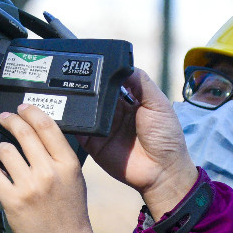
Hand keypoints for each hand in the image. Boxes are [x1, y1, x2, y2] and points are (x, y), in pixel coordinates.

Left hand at [0, 105, 103, 232]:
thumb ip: (59, 157)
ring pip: (4, 151)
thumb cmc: (71, 215)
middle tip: (3, 118)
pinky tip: (1, 180)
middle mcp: (49, 172)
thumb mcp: (75, 180)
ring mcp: (30, 186)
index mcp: (68, 164)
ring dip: (1, 150)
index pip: (47, 126)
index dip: (31, 112)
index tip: (21, 108)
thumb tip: (38, 134)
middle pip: (23, 133)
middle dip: (9, 120)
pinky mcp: (12, 201)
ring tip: (4, 158)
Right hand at [81, 69, 197, 218]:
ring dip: (76, 102)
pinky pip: (78, 131)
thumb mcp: (159, 103)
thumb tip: (122, 63)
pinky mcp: (93, 144)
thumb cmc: (166, 137)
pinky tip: (66, 113)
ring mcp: (102, 127)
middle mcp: (113, 112)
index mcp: (129, 100)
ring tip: (66, 91)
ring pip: (83, 110)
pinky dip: (71, 123)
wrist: (162, 171)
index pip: (110, 81)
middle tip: (72, 75)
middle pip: (94, 94)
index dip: (101, 72)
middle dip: (84, 86)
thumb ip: (141, 83)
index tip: (89, 61)